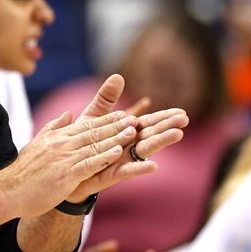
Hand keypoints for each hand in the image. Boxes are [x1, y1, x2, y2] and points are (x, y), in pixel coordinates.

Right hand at [0, 103, 138, 215]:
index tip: (122, 114)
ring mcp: (64, 159)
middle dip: (116, 125)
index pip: (85, 125)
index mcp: (57, 137)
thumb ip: (54, 128)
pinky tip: (118, 152)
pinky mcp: (65, 175)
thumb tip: (68, 114)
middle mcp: (61, 144)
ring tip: (132, 132)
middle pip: (93, 132)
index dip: (106, 120)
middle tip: (134, 119)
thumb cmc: (23, 172)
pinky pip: (88, 164)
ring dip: (115, 138)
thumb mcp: (37, 144)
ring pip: (94, 145)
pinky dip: (104, 156)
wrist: (7, 192)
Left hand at [67, 74, 188, 202]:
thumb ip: (106, 99)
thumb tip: (118, 76)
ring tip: (177, 135)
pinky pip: (126, 172)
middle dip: (167, 127)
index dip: (164, 118)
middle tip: (185, 119)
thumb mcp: (94, 117)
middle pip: (151, 135)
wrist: (65, 169)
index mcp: (125, 132)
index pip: (149, 123)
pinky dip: (139, 168)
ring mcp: (121, 161)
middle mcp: (128, 147)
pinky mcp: (111, 175)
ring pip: (144, 151)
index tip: (182, 112)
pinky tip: (154, 166)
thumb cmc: (82, 143)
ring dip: (160, 142)